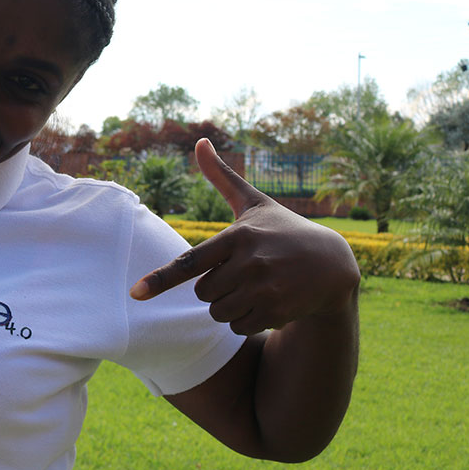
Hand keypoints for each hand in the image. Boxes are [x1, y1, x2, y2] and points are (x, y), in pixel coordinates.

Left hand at [130, 139, 358, 335]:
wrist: (333, 265)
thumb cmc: (283, 231)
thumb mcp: (254, 202)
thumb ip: (221, 178)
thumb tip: (199, 141)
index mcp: (238, 236)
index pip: (191, 262)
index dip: (161, 279)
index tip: (135, 293)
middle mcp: (250, 263)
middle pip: (202, 293)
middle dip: (215, 289)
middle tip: (241, 275)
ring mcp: (265, 289)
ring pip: (218, 313)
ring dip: (229, 306)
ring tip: (255, 288)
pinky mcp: (278, 312)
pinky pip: (239, 327)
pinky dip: (246, 320)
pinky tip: (267, 303)